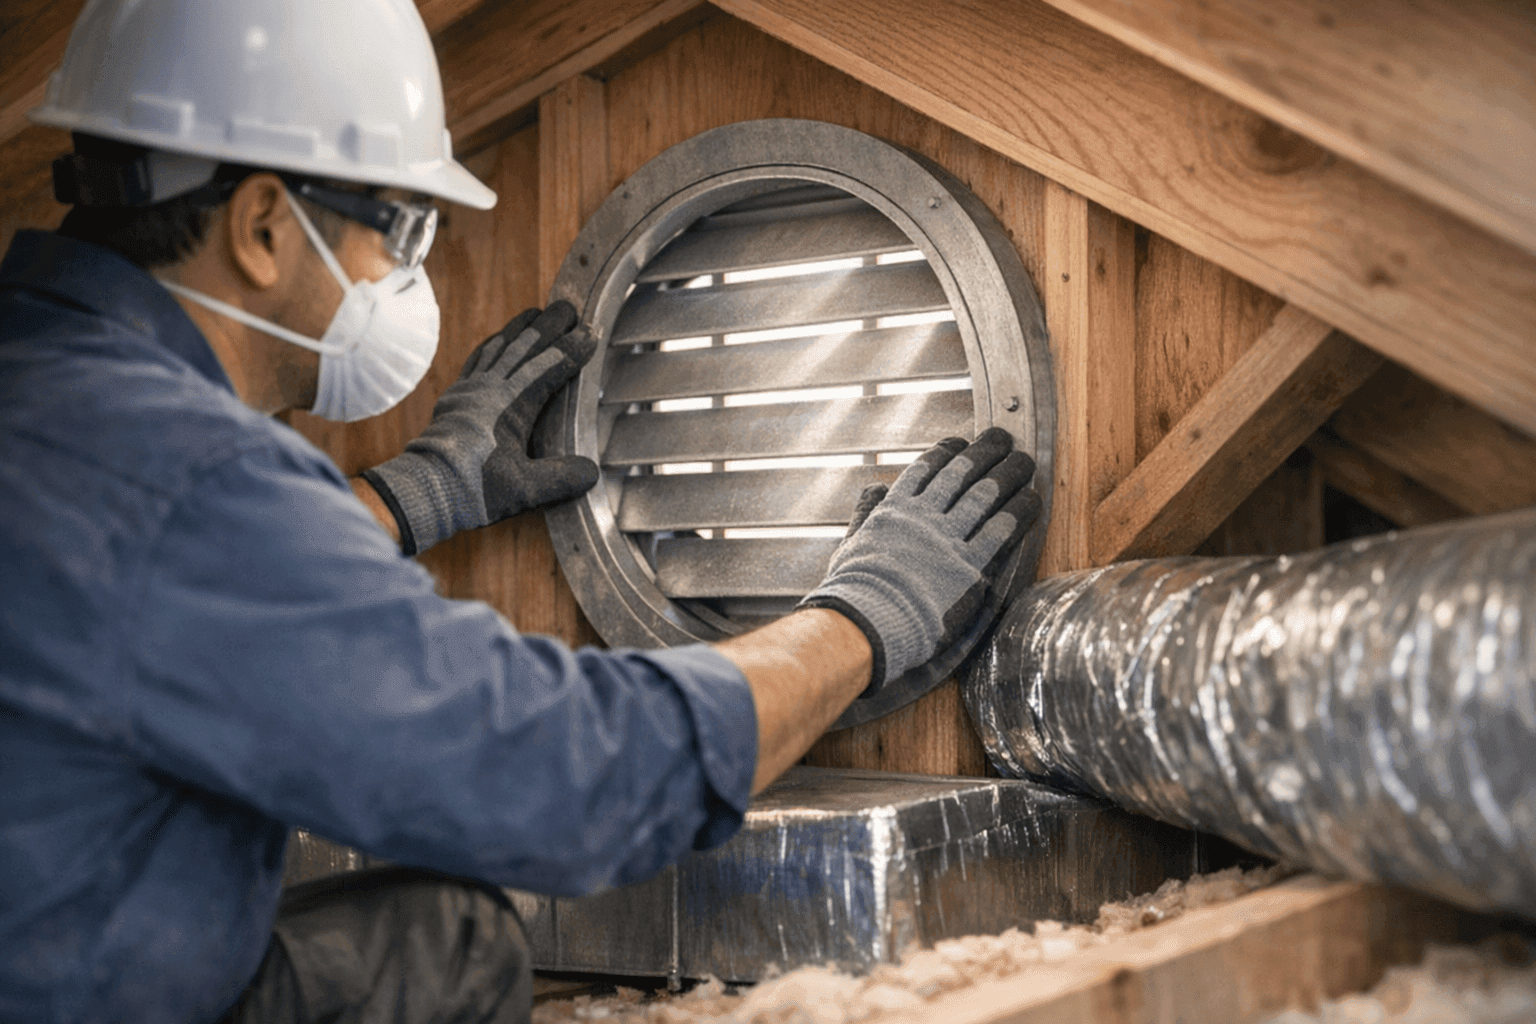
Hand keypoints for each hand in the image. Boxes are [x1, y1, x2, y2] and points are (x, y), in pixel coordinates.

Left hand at [361, 302, 598, 553]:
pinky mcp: (456, 395)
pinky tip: (497, 339)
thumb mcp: (527, 489)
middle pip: (525, 346)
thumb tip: (592, 472)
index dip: (573, 348)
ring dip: (521, 327)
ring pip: (500, 346)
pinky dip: (493, 343)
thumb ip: (562, 478)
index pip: (550, 366)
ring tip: (538, 313)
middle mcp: (492, 387)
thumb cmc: (476, 488)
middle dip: (550, 325)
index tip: (592, 332)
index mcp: (513, 404)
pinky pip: (477, 359)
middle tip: (571, 308)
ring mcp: (471, 388)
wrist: (427, 488)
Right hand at [797, 428, 1041, 693]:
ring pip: (984, 496)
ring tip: (1024, 461)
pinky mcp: (970, 566)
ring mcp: (948, 540)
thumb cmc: (855, 590)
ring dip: (1008, 474)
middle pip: (960, 474)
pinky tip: (1031, 501)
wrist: (870, 620)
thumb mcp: (852, 542)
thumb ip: (867, 512)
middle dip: (985, 452)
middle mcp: (924, 517)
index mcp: (894, 510)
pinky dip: (1018, 512)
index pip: (924, 470)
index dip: (946, 451)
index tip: (961, 442)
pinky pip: (1000, 531)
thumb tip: (874, 487)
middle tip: (1003, 438)